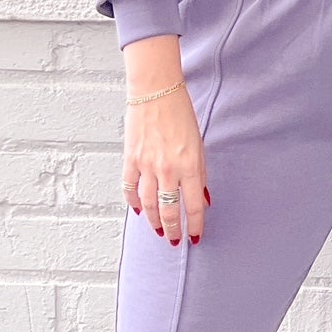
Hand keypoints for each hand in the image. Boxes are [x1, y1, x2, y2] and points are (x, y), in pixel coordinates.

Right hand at [122, 35, 207, 245]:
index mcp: (190, 165)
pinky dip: (134, 202)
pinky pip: (130, 188)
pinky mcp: (130, 158)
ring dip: (154, 221)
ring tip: (159, 230)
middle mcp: (168, 169)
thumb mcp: (199, 144)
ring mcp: (147, 165)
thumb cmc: (181, 114)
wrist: (156, 91)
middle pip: (169, 211)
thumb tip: (202, 199)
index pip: (193, 206)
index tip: (196, 237)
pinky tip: (139, 211)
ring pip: (149, 204)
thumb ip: (200, 174)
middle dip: (173, 230)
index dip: (195, 226)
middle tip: (174, 241)